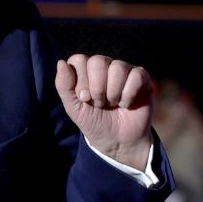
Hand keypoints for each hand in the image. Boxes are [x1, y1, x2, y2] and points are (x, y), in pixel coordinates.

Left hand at [55, 54, 153, 169]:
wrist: (117, 141)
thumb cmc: (94, 122)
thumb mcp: (73, 108)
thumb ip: (64, 86)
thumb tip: (61, 62)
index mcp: (85, 70)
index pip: (79, 60)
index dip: (81, 81)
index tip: (84, 99)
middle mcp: (104, 66)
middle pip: (98, 61)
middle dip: (97, 88)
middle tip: (99, 104)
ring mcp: (123, 70)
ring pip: (118, 67)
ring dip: (113, 92)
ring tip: (113, 104)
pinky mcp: (141, 78)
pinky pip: (136, 75)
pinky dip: (128, 94)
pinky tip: (126, 104)